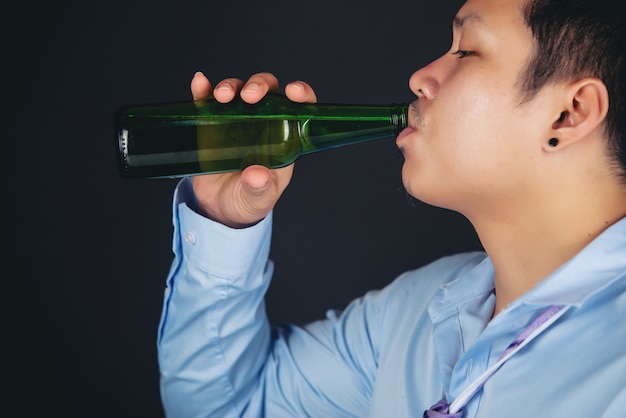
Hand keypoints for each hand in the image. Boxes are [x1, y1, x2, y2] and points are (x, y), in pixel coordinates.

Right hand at [189, 72, 317, 227]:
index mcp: (283, 138)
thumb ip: (260, 188)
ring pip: (238, 90)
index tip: (294, 92)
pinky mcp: (211, 122)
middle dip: (259, 85)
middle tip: (250, 96)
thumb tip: (257, 175)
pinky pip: (208, 100)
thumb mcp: (257, 199)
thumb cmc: (247, 201)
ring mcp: (236, 120)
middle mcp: (262, 123)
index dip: (301, 93)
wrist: (217, 209)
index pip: (297, 108)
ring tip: (223, 97)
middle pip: (267, 91)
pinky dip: (204, 89)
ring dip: (231, 86)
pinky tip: (200, 83)